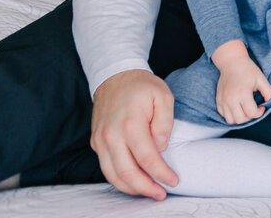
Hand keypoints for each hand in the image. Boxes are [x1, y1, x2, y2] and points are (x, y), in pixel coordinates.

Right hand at [90, 69, 177, 199]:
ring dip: (131, 188)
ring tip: (149, 192)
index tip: (173, 181)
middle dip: (145, 188)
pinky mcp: (96, 143)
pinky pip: (106, 167)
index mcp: (130, 124)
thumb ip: (165, 122)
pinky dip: (119, 179)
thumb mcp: (163, 96)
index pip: (147, 158)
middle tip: (161, 194)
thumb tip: (161, 147)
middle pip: (127, 172)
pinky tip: (134, 182)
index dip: (161, 173)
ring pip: (113, 175)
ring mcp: (101, 140)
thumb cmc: (142, 86)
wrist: (114, 75)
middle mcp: (111, 135)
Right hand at [211, 41, 270, 124]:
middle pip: (240, 119)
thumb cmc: (248, 70)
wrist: (231, 62)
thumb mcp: (261, 79)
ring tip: (245, 109)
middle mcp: (230, 99)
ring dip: (240, 118)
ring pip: (231, 120)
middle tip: (254, 108)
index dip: (259, 113)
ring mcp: (223, 100)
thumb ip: (268, 92)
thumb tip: (269, 103)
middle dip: (250, 116)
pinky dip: (231, 115)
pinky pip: (223, 115)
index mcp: (242, 93)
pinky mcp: (218, 100)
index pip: (251, 113)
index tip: (262, 107)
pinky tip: (237, 107)